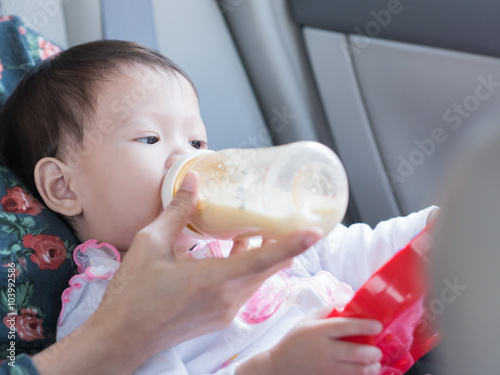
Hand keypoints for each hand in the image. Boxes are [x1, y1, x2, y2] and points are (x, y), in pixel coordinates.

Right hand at [79, 171, 321, 373]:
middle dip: (283, 245)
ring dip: (264, 256)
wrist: (123, 338)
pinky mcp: (221, 318)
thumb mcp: (151, 244)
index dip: (290, 245)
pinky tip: (234, 250)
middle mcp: (228, 299)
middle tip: (290, 218)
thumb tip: (194, 182)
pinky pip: (245, 289)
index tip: (314, 232)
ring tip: (263, 228)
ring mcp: (226, 312)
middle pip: (268, 268)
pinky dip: (248, 269)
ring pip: (258, 278)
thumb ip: (177, 212)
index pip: (262, 260)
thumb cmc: (133, 293)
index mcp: (213, 280)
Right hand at [237, 317, 382, 374]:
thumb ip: (327, 311)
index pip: (344, 326)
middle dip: (372, 352)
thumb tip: (347, 302)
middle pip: (354, 352)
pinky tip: (364, 371)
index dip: (364, 325)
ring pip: (355, 371)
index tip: (378, 325)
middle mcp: (323, 350)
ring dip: (370, 368)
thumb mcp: (307, 320)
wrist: (279, 366)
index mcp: (318, 331)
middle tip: (377, 350)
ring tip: (375, 364)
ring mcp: (325, 368)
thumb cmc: (295, 340)